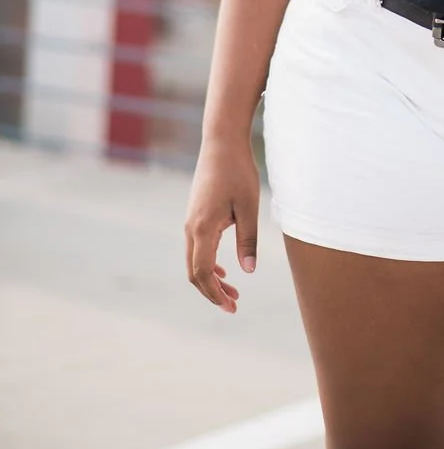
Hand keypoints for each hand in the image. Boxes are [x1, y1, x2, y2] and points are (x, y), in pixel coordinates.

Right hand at [184, 136, 260, 313]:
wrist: (221, 141)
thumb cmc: (238, 171)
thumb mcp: (248, 207)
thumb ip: (248, 240)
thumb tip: (248, 272)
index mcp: (202, 228)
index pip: (202, 272)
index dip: (215, 293)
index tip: (232, 307)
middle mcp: (190, 227)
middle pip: (194, 271)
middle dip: (213, 292)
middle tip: (234, 306)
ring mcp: (190, 220)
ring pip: (194, 260)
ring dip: (211, 278)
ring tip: (233, 292)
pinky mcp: (194, 214)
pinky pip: (196, 247)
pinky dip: (208, 263)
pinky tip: (224, 268)